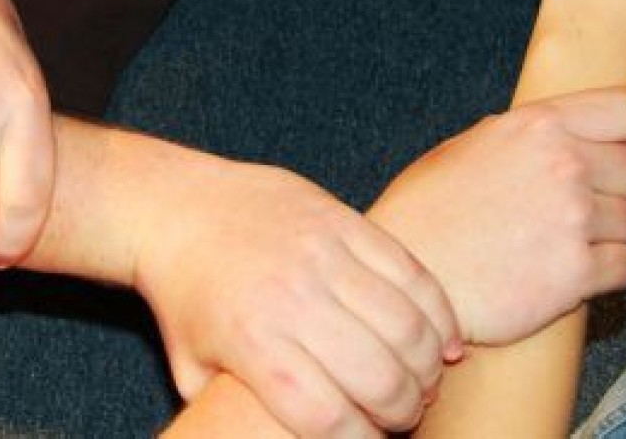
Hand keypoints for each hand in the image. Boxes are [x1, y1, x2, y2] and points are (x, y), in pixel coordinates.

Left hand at [134, 161, 460, 436]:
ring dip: (430, 367)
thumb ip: (232, 414)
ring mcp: (322, 254)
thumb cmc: (188, 299)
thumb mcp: (193, 369)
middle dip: (404, 411)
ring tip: (424, 381)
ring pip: (407, 326)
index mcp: (252, 343)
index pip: (329, 418)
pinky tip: (445, 341)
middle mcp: (292, 298)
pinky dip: (440, 314)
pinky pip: (413, 273)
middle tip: (404, 415)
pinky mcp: (344, 221)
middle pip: (379, 377)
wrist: (180, 207)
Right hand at [369, 89, 625, 345]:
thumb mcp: (468, 147)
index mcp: (538, 125)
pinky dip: (607, 274)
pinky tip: (568, 273)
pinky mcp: (576, 273)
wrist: (407, 274)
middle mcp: (563, 164)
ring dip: (610, 237)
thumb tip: (564, 134)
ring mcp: (573, 219)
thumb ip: (525, 137)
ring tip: (564, 245)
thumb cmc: (427, 212)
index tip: (622, 154)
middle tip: (587, 210)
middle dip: (622, 192)